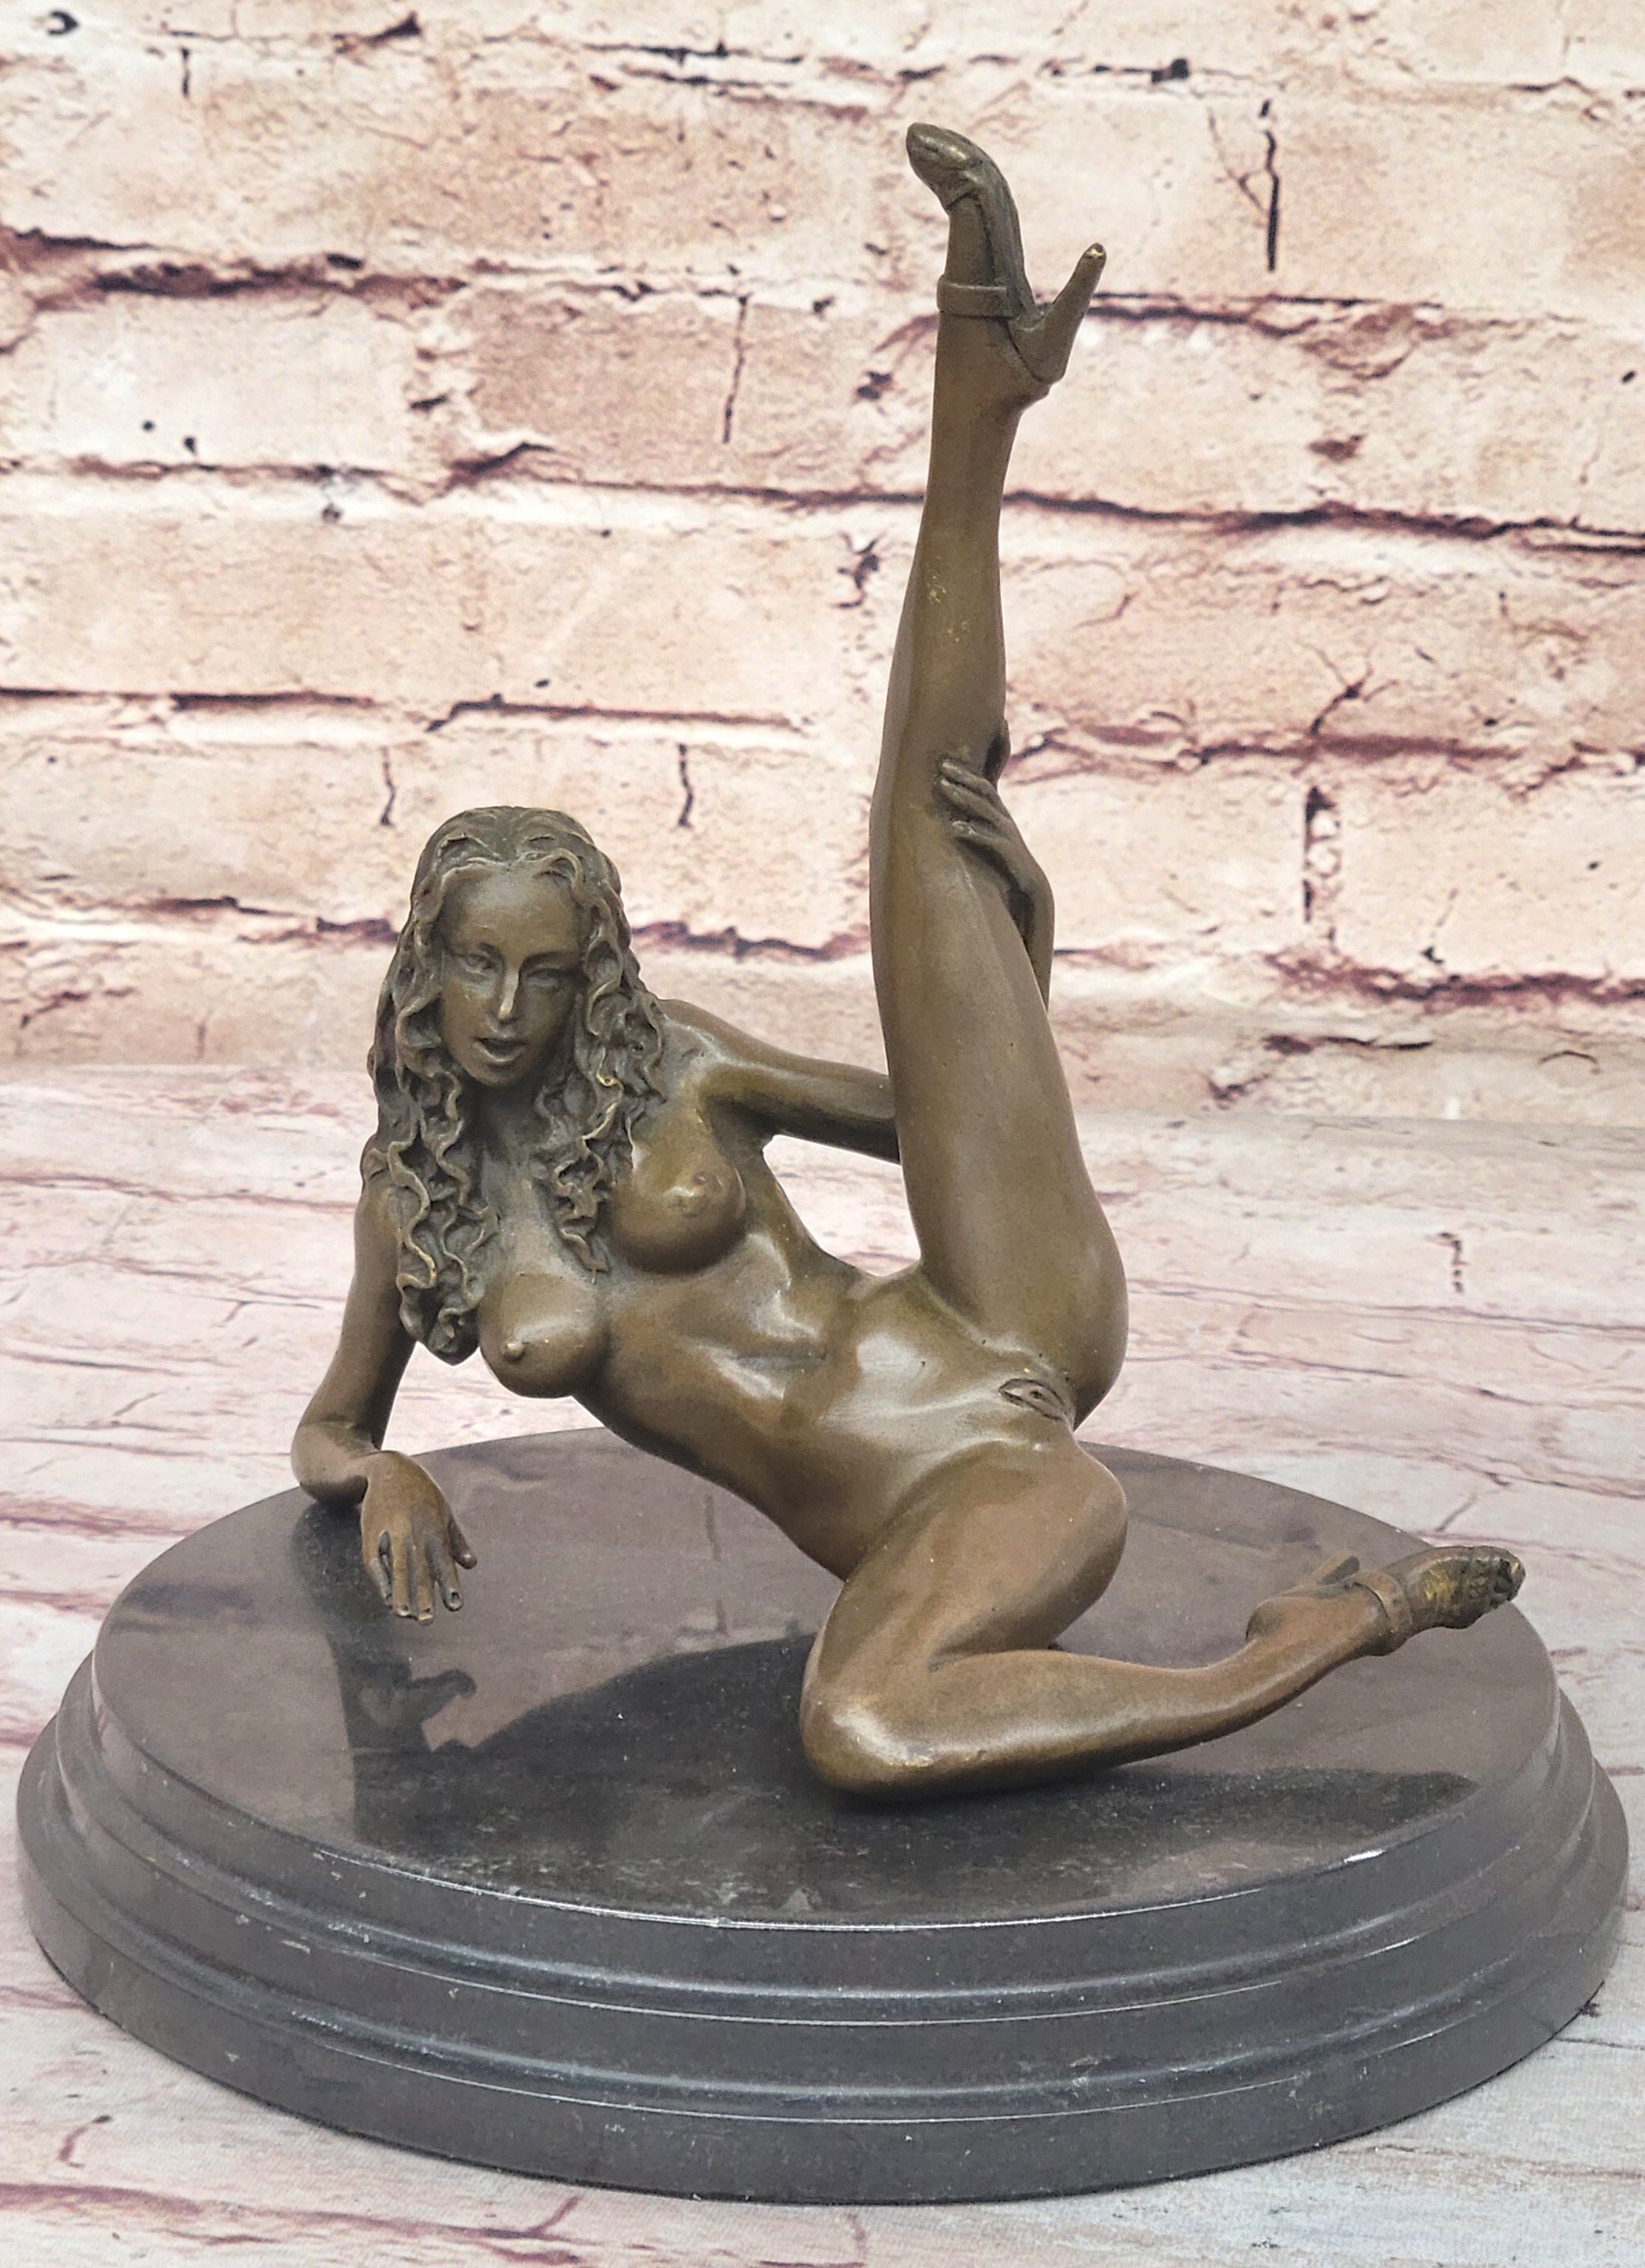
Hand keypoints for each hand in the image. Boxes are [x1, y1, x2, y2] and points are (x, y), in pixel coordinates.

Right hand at [358, 1453, 475, 1620]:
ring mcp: (393, 1532)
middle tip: (427, 1621)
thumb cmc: (421, 1493)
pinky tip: (385, 1598)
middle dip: (424, 1595)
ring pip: (398, 1567)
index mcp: (435, 1529)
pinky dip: (381, 1580)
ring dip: (400, 1592)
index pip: (444, 1562)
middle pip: (420, 1568)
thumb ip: (456, 1540)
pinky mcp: (372, 1532)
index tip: (455, 1606)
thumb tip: (471, 1565)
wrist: (387, 1469)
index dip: (449, 1584)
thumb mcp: (444, 1511)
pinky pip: (376, 1561)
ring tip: (404, 1615)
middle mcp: (415, 1532)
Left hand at [937, 757, 1049, 922]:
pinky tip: (955, 828)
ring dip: (962, 797)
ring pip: (983, 809)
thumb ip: (981, 820)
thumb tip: (958, 812)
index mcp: (1000, 812)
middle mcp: (1003, 818)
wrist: (1029, 882)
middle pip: (983, 791)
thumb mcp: (994, 834)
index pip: (983, 785)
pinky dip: (971, 831)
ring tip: (943, 787)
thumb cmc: (1006, 858)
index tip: (944, 763)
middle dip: (963, 777)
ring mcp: (1005, 833)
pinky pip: (987, 838)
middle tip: (942, 767)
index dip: (965, 773)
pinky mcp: (1006, 851)